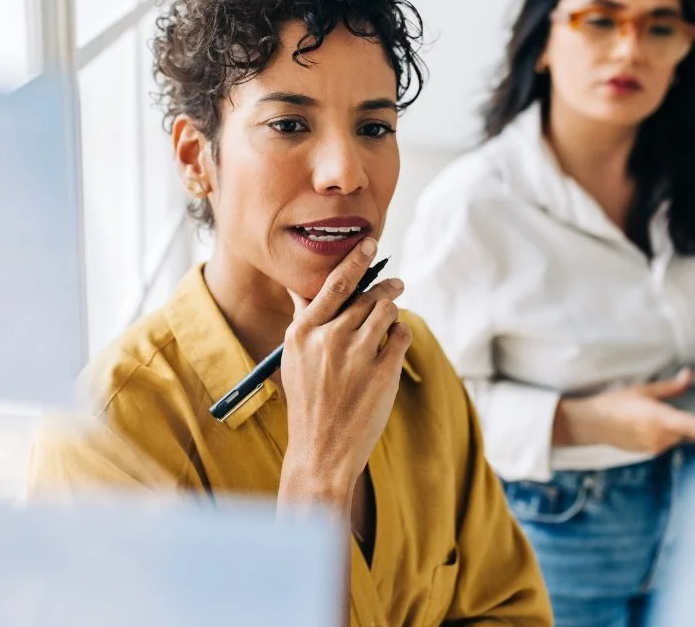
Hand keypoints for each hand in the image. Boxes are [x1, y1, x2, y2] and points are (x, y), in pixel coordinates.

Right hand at [278, 238, 411, 506]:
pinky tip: (394, 342)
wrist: (321, 450)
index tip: (370, 243)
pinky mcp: (383, 372)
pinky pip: (401, 335)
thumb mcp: (294, 358)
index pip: (334, 283)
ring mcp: (357, 355)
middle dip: (385, 287)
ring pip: (387, 310)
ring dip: (393, 308)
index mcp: (303, 332)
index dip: (355, 259)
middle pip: (366, 295)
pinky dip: (400, 335)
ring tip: (394, 311)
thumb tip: (301, 288)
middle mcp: (329, 339)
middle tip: (396, 283)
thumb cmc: (308, 402)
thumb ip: (303, 321)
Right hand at [555, 369, 694, 453]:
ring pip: (675, 437)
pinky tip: (641, 425)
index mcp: (661, 418)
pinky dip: (660, 433)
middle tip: (658, 408)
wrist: (593, 424)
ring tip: (644, 416)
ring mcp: (655, 446)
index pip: (692, 426)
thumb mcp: (644, 390)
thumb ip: (671, 387)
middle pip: (686, 431)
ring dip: (670, 427)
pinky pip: (664, 442)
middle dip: (681, 420)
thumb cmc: (616, 403)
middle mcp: (661, 436)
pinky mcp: (649, 452)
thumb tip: (688, 375)